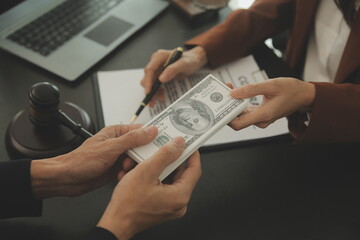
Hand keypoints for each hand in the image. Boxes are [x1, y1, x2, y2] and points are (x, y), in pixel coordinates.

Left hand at [30, 125, 157, 198]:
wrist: (66, 179)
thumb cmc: (81, 160)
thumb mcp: (110, 148)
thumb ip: (132, 139)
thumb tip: (150, 131)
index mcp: (116, 132)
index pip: (141, 130)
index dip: (153, 134)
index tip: (165, 139)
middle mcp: (119, 143)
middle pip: (141, 146)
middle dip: (143, 155)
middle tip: (142, 160)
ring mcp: (118, 157)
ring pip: (137, 160)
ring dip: (135, 166)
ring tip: (125, 169)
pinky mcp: (116, 169)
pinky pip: (130, 170)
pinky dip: (129, 174)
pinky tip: (121, 176)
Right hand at [97, 137, 201, 239]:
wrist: (115, 223)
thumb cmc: (127, 205)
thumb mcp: (146, 172)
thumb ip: (165, 155)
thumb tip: (178, 144)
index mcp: (180, 196)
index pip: (195, 169)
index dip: (191, 153)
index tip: (187, 143)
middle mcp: (178, 203)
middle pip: (181, 173)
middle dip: (169, 160)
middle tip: (162, 149)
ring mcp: (170, 206)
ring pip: (170, 179)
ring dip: (159, 168)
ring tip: (146, 161)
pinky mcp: (162, 207)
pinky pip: (164, 186)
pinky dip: (155, 177)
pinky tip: (142, 172)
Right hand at [141, 46, 207, 106]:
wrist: (194, 60)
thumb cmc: (190, 60)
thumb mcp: (184, 64)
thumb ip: (173, 69)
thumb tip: (161, 79)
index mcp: (160, 56)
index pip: (150, 69)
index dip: (148, 81)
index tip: (148, 92)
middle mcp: (156, 61)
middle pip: (148, 77)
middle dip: (150, 89)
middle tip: (152, 101)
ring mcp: (157, 68)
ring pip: (150, 82)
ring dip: (153, 92)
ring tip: (158, 100)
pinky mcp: (159, 74)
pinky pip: (155, 84)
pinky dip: (157, 91)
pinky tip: (161, 97)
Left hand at [229, 78, 314, 129]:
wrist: (304, 95)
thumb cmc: (291, 90)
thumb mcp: (271, 85)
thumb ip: (251, 90)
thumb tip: (233, 93)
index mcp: (263, 115)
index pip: (239, 124)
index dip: (227, 118)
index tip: (220, 107)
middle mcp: (261, 120)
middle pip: (238, 119)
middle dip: (228, 107)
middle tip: (222, 92)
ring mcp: (261, 118)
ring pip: (242, 115)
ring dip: (233, 103)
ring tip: (228, 89)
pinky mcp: (261, 114)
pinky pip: (247, 111)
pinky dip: (240, 103)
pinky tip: (236, 93)